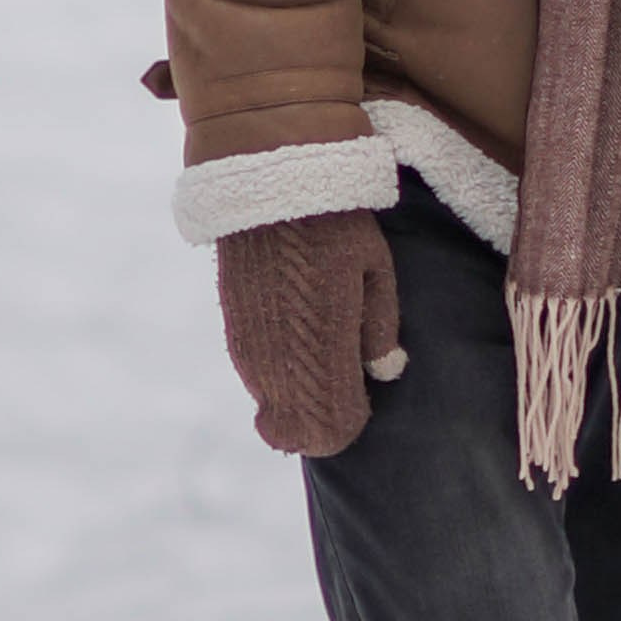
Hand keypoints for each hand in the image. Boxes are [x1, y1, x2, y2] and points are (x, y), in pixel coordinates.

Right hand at [215, 206, 405, 458]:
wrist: (271, 189)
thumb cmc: (337, 224)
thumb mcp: (374, 268)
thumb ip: (381, 326)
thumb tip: (387, 373)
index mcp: (325, 348)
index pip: (330, 429)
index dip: (348, 424)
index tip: (362, 403)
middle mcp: (282, 361)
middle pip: (294, 431)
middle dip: (319, 423)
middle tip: (342, 392)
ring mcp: (251, 350)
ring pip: (271, 407)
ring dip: (294, 399)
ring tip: (319, 362)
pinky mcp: (232, 332)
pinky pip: (254, 379)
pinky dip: (274, 377)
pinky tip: (294, 346)